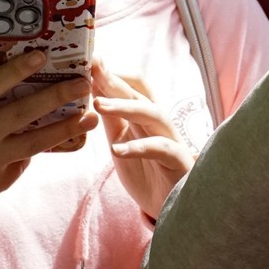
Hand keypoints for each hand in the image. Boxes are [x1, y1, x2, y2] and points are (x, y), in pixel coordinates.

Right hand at [0, 49, 98, 208]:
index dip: (16, 71)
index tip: (41, 55)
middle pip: (23, 113)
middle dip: (56, 96)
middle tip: (84, 83)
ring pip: (36, 142)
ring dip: (67, 129)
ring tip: (92, 117)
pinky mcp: (3, 178)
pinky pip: (28, 158)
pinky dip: (49, 146)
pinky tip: (73, 134)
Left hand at [91, 57, 194, 219]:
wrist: (175, 208)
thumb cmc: (148, 173)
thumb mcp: (122, 144)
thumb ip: (112, 120)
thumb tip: (92, 91)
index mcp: (146, 117)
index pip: (134, 85)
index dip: (112, 72)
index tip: (88, 60)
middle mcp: (160, 123)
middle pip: (140, 94)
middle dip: (115, 80)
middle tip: (91, 68)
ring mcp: (171, 140)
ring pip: (152, 114)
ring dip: (126, 107)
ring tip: (98, 105)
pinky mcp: (179, 162)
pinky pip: (161, 149)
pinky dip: (138, 148)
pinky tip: (117, 151)